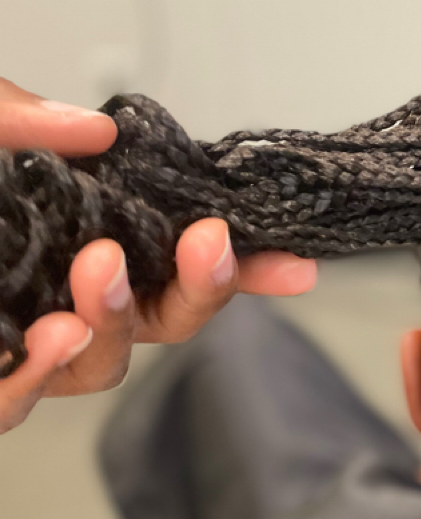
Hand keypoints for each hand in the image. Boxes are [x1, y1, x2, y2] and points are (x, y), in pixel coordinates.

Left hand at [0, 79, 317, 432]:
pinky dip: (32, 378)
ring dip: (113, 329)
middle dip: (197, 293)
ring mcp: (9, 338)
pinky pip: (14, 401)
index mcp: (64, 233)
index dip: (236, 268)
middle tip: (206, 247)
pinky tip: (41, 341)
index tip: (294, 264)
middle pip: (158, 321)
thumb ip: (12, 117)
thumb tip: (92, 128)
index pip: (169, 256)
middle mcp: (51, 290)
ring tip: (93, 284)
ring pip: (99, 366)